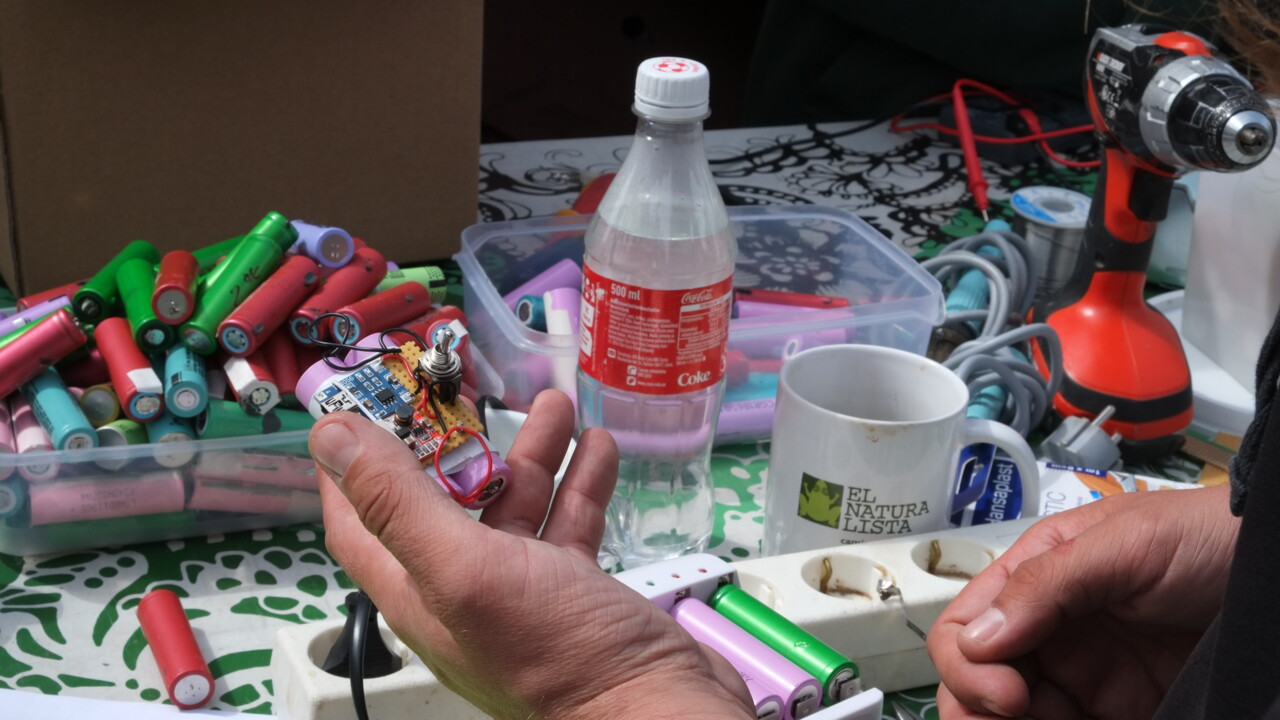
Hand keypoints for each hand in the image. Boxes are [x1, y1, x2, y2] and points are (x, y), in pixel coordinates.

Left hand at [309, 389, 753, 719]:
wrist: (653, 707)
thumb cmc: (553, 648)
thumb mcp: (463, 567)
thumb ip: (398, 502)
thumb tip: (330, 436)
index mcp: (418, 591)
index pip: (361, 520)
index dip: (352, 465)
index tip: (363, 402)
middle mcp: (463, 590)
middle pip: (446, 501)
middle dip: (462, 442)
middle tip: (475, 387)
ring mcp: (523, 590)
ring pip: (515, 506)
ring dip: (532, 453)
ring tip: (558, 403)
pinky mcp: (574, 589)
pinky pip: (568, 525)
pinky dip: (579, 483)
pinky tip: (596, 446)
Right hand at [927, 485, 1240, 718]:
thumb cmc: (1209, 536)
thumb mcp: (1123, 545)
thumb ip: (1046, 585)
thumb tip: (977, 640)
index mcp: (1036, 576)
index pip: (966, 624)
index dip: (969, 663)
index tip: (1007, 693)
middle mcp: (1050, 627)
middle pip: (978, 678)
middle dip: (974, 705)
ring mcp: (1085, 673)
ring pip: (1014, 714)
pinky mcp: (1119, 709)